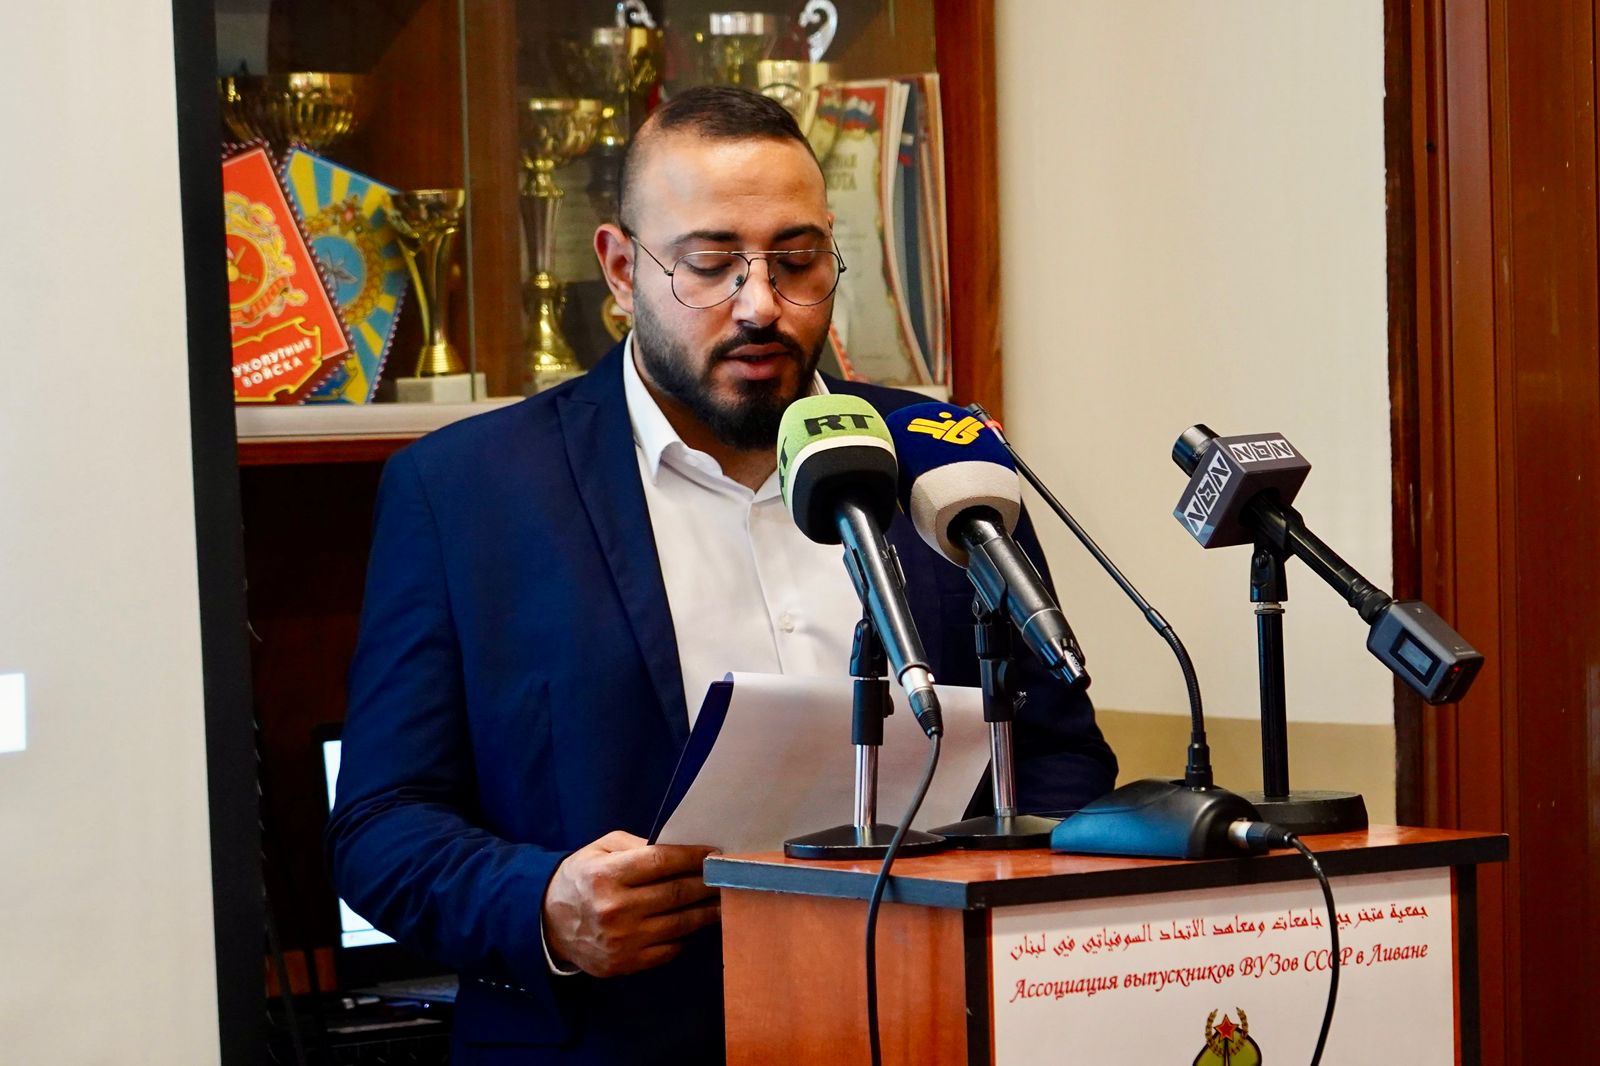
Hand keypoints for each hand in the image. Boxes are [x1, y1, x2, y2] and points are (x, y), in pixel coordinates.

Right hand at [541, 830, 720, 977]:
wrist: (548, 923)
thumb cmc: (581, 878)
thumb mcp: (600, 849)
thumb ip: (638, 845)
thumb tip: (680, 849)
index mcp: (606, 875)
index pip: (662, 862)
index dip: (695, 857)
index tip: (716, 853)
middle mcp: (615, 909)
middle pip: (677, 894)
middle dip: (709, 883)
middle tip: (730, 876)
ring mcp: (622, 940)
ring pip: (680, 924)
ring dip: (708, 911)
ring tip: (725, 900)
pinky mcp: (625, 963)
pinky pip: (669, 949)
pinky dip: (686, 936)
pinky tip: (696, 923)